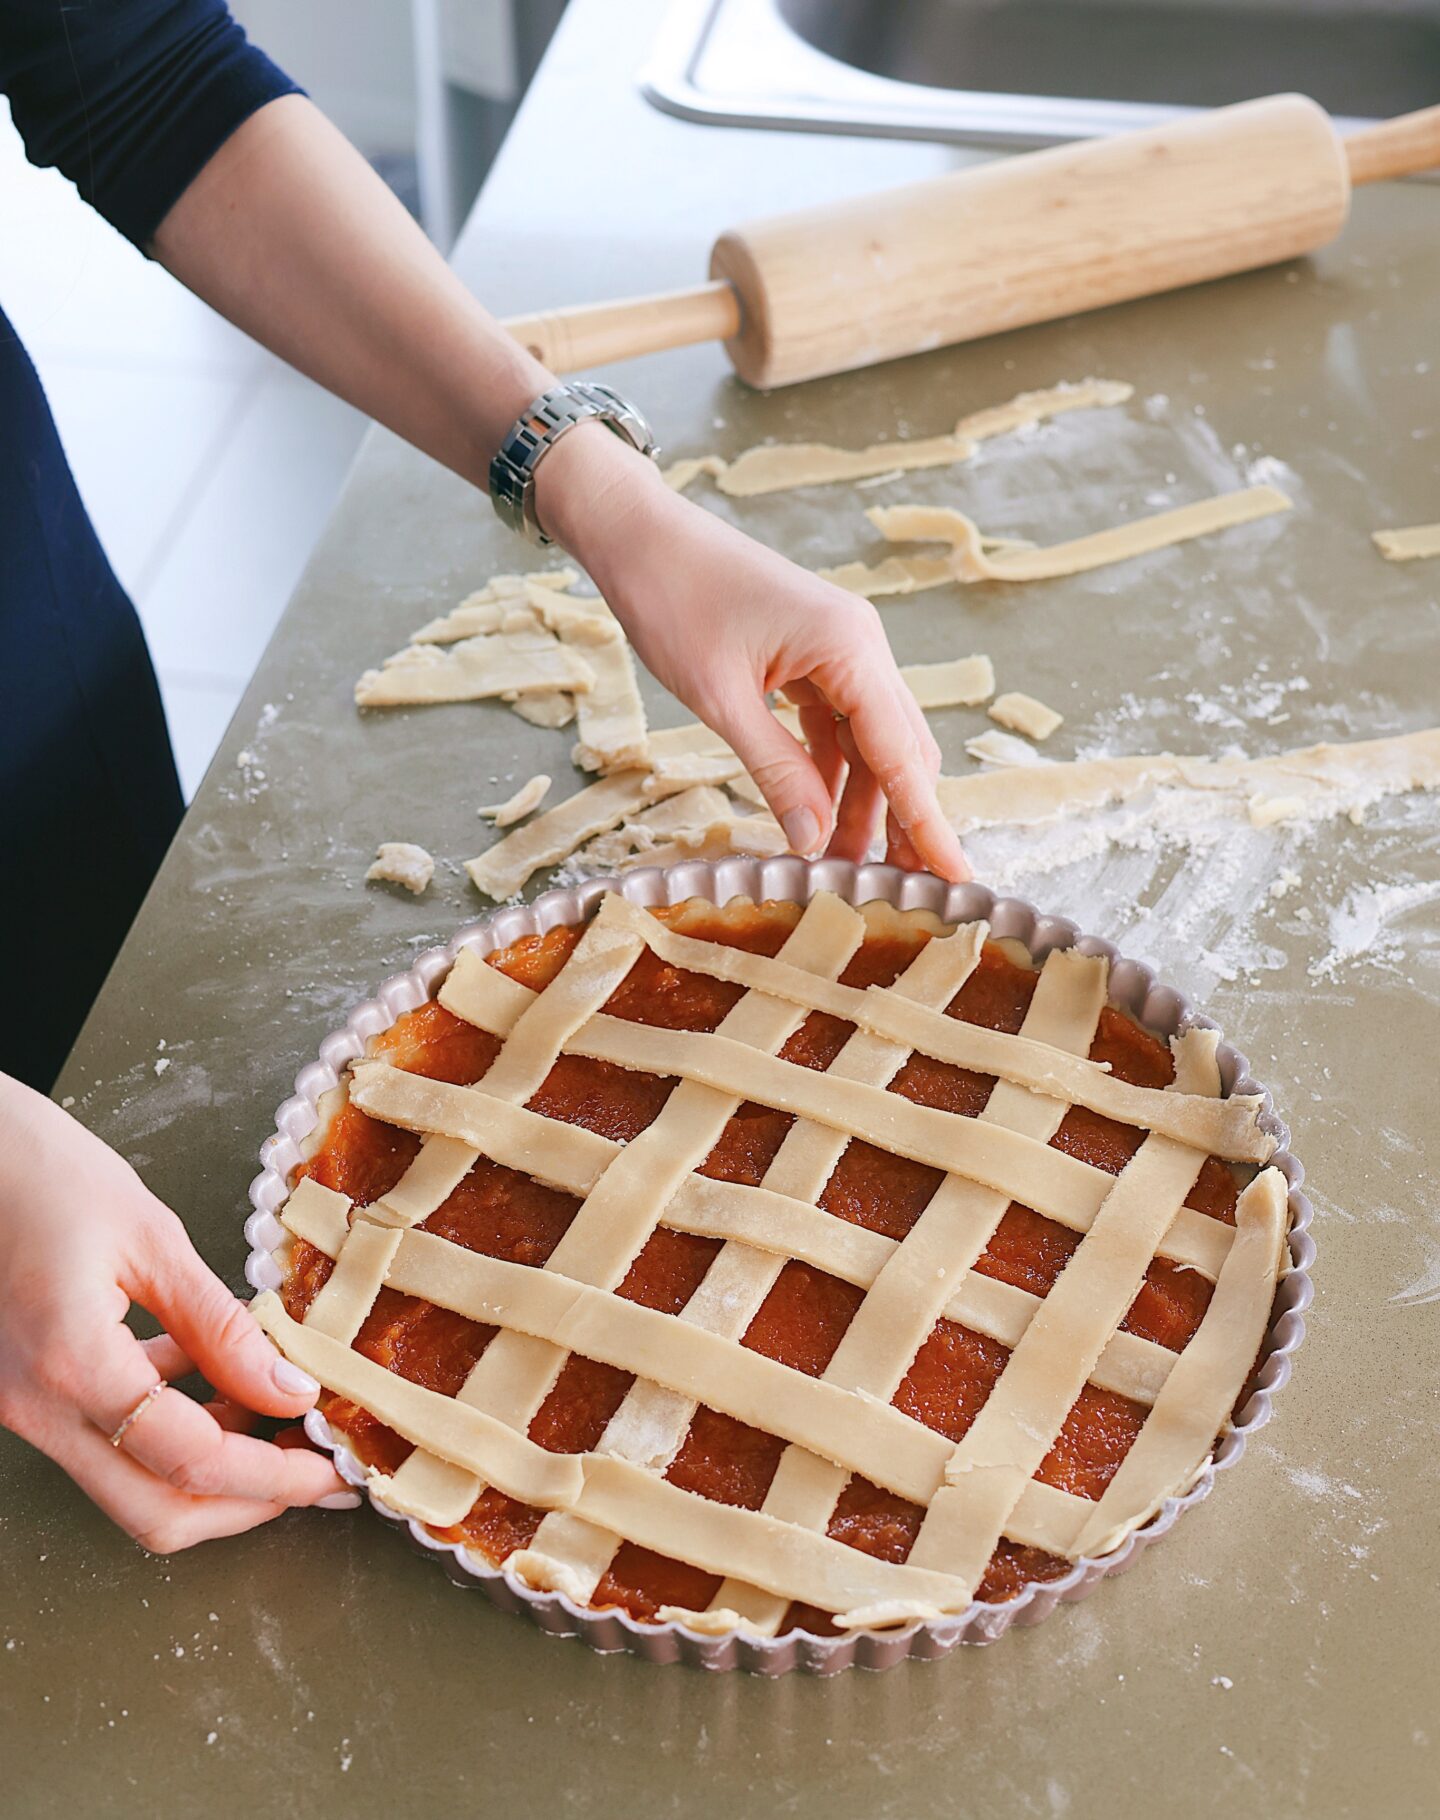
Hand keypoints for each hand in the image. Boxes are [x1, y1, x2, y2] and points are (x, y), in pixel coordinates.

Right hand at [0, 1075, 353, 1552]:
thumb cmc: (41, 1173)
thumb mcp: (152, 1239)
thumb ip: (221, 1326)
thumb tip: (289, 1388)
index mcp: (71, 1364)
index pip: (191, 1462)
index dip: (274, 1476)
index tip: (330, 1469)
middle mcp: (37, 1406)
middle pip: (156, 1511)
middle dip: (248, 1502)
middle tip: (317, 1472)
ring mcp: (25, 1406)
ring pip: (133, 1485)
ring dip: (215, 1469)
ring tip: (283, 1422)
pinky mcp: (29, 1391)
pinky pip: (110, 1439)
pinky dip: (174, 1428)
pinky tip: (221, 1384)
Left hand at [538, 426, 970, 879]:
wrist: (640, 535)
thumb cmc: (673, 601)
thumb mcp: (721, 700)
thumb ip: (776, 771)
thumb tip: (814, 841)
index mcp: (850, 649)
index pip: (903, 756)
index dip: (929, 825)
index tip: (958, 879)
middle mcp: (861, 646)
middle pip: (900, 752)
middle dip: (902, 823)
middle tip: (901, 894)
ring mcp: (839, 649)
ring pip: (870, 743)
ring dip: (862, 803)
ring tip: (847, 868)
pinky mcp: (812, 655)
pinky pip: (837, 725)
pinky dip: (832, 773)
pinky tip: (818, 818)